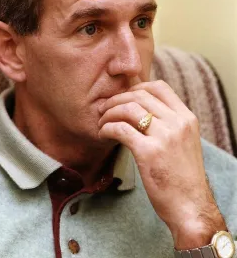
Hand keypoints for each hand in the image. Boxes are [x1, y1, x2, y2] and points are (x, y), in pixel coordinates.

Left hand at [98, 80, 225, 248]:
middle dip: (116, 99)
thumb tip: (141, 110)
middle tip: (104, 108)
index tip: (122, 97)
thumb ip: (168, 124)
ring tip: (102, 122)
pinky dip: (107, 129)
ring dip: (109, 113)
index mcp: (187, 118)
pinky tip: (102, 134)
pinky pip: (121, 129)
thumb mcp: (183, 142)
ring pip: (128, 109)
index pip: (160, 87)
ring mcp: (164, 137)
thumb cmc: (182, 176)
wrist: (191, 206)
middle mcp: (178, 123)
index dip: (136, 87)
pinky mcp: (149, 152)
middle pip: (140, 95)